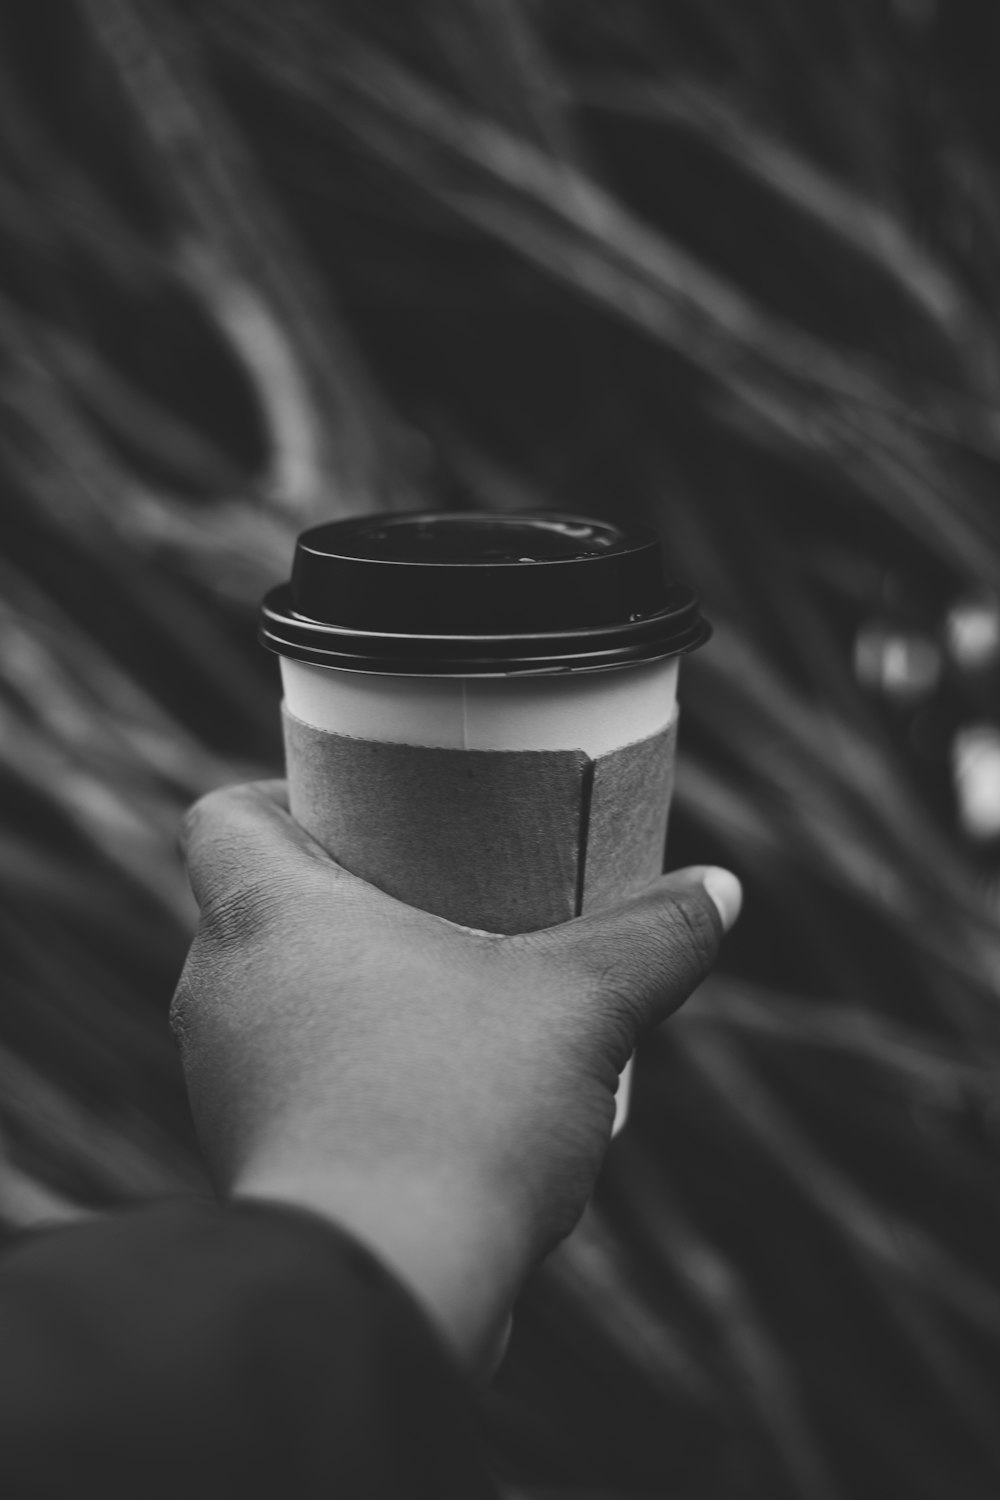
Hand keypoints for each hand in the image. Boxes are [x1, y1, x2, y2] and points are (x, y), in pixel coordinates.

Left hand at [172, 781, 739, 1372]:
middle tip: (435, 892)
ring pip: (279, 998)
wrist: (381, 1289)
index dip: (282, 795)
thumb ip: (652, 937)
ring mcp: (224, 1083)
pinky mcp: (251, 1160)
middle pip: (260, 904)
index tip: (361, 813)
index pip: (224, 816)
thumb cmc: (457, 1115)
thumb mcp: (579, 1005)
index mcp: (264, 915)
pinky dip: (352, 1067)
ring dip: (353, 987)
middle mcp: (218, 992)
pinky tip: (437, 1088)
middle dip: (346, 894)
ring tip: (452, 993)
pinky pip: (294, 1079)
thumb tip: (720, 889)